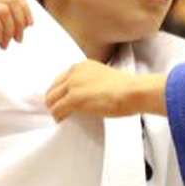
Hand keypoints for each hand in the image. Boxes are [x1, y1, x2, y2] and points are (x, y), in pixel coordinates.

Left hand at [45, 60, 167, 120]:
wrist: (133, 91)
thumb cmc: (127, 88)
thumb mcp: (104, 77)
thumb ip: (91, 81)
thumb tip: (86, 95)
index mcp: (82, 66)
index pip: (60, 78)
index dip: (59, 91)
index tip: (61, 99)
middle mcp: (74, 72)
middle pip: (53, 88)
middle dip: (53, 100)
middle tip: (58, 110)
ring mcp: (73, 85)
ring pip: (51, 99)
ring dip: (54, 109)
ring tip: (60, 116)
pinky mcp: (74, 99)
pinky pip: (57, 110)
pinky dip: (58, 116)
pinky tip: (62, 120)